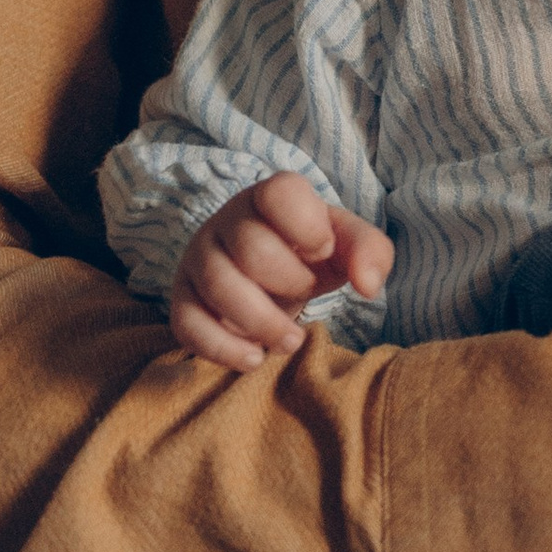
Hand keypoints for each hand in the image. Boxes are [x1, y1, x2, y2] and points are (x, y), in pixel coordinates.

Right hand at [168, 172, 394, 370]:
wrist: (269, 274)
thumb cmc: (309, 253)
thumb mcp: (345, 246)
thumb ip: (369, 253)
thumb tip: (368, 286)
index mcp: (269, 196)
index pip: (280, 193)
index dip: (308, 228)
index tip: (323, 251)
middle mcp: (226, 220)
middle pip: (253, 250)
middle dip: (291, 282)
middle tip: (306, 293)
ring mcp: (198, 258)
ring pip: (220, 288)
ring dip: (264, 324)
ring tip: (291, 341)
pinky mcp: (182, 298)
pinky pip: (188, 324)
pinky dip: (224, 349)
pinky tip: (255, 357)